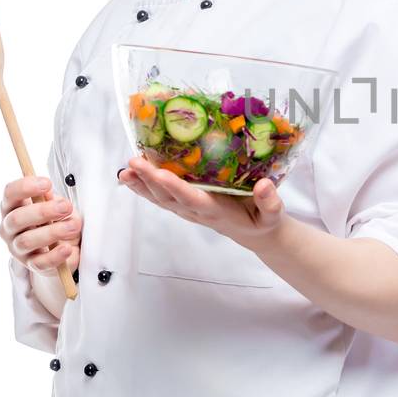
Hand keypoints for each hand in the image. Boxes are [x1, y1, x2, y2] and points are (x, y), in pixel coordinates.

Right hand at [0, 174, 81, 274]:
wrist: (61, 247)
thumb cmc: (54, 219)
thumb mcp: (55, 205)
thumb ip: (52, 199)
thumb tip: (49, 196)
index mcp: (12, 207)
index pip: (9, 193)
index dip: (25, 187)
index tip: (47, 183)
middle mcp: (9, 228)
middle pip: (16, 218)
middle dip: (43, 211)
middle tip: (66, 207)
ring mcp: (18, 248)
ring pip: (27, 241)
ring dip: (52, 232)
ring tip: (73, 227)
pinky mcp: (31, 265)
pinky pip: (40, 263)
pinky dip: (55, 256)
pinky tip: (67, 248)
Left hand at [117, 155, 287, 246]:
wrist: (254, 234)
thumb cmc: (262, 221)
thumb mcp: (272, 215)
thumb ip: (270, 202)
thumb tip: (264, 185)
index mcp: (217, 211)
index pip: (193, 199)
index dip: (175, 187)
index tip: (160, 174)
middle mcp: (197, 211)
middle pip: (169, 197)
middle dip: (150, 180)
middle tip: (133, 163)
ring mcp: (189, 209)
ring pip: (161, 198)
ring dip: (142, 185)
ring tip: (125, 170)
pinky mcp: (186, 204)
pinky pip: (162, 197)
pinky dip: (144, 187)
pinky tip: (130, 176)